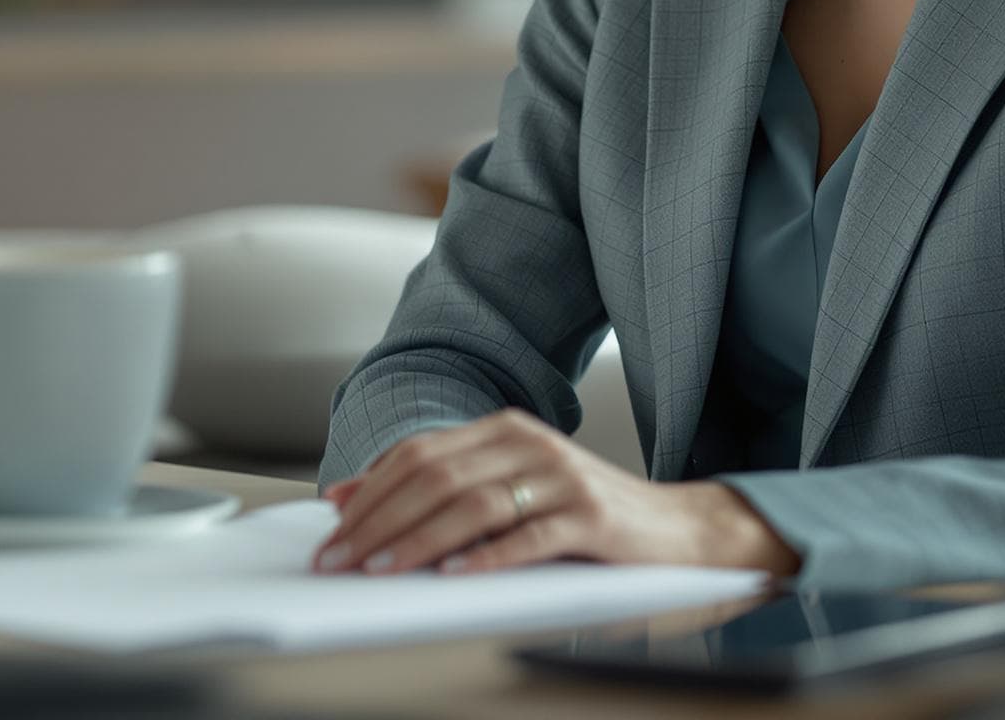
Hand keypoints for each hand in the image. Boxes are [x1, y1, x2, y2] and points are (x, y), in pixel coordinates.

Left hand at [309, 409, 799, 578]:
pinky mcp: (592, 515)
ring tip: (382, 570)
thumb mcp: (506, 491)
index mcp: (503, 429)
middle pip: (436, 477)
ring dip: (419, 540)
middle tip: (339, 559)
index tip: (328, 532)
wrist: (675, 529)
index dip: (368, 493)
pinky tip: (454, 575)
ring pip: (474, 504)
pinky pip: (531, 536)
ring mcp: (562, 476)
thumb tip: (350, 497)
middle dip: (379, 521)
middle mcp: (529, 442)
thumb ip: (441, 488)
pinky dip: (488, 557)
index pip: (419, 455)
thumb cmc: (581, 515)